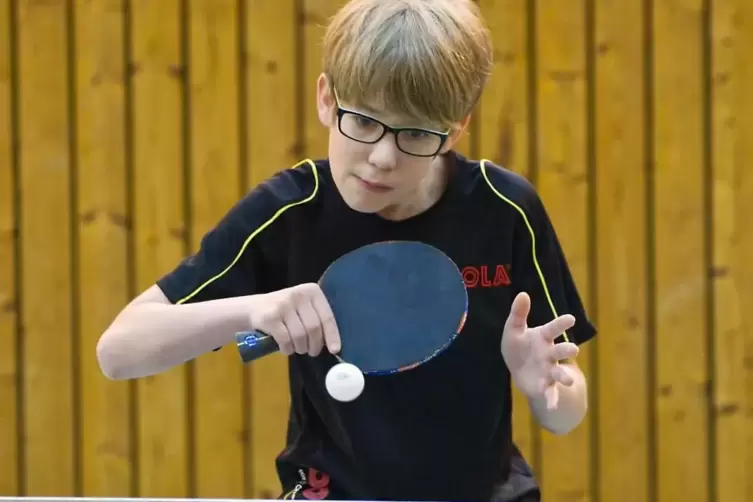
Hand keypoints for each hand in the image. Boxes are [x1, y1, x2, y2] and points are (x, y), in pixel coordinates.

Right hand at [248, 283, 340, 356]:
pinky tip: (285, 348)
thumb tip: (334, 345)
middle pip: (314, 328)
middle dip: (314, 345)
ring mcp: (283, 305)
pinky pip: (285, 340)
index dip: (332, 336)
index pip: (327, 317)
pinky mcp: (270, 317)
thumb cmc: (284, 311)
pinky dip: (287, 349)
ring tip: (297, 349)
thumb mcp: (303, 308)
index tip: (334, 350)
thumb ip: (317, 319)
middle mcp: (298, 295)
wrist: (253, 308)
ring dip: (300, 348)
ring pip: (300, 336)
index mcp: (312, 291)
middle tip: (311, 351)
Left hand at [501, 292, 578, 409]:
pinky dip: (551, 400)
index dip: (561, 323)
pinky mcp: (544, 387)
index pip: (553, 328)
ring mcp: (549, 371)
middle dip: (567, 350)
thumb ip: (518, 313)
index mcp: (543, 337)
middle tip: (572, 349)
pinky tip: (550, 405)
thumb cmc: (520, 346)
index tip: (571, 319)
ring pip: (559, 374)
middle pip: (561, 351)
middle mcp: (550, 354)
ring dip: (565, 377)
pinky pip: (549, 394)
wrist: (520, 370)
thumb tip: (522, 294)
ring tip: (568, 380)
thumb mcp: (514, 328)